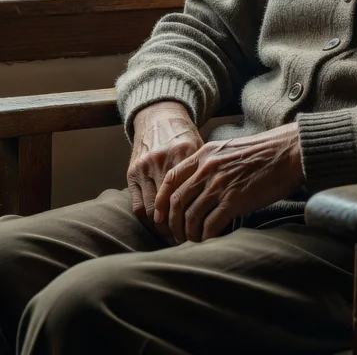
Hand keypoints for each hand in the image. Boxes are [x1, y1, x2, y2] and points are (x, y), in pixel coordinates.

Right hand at [127, 101, 202, 239]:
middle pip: (169, 208)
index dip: (194, 218)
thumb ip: (207, 171)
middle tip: (188, 240)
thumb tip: (224, 202)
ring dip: (162, 228)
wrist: (159, 116)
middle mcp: (162, 160)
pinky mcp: (131, 172)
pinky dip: (147, 219)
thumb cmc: (185, 136)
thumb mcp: (200, 148)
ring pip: (151, 210)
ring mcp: (144, 167)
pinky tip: (158, 225)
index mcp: (184, 153)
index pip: (188, 195)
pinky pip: (137, 204)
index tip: (202, 232)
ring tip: (174, 237)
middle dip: (177, 228)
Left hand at [155, 123, 303, 242]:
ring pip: (191, 215)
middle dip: (173, 223)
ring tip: (192, 241)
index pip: (172, 178)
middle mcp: (208, 168)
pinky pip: (210, 224)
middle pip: (177, 201)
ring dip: (188, 233)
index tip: (160, 216)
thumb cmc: (263, 153)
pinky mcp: (234, 200)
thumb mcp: (229, 150)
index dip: (161, 200)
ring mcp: (220, 184)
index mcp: (205, 154)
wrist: (288, 152)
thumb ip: (211, 163)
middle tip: (176, 235)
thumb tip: (198, 185)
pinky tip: (208, 241)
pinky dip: (205, 236)